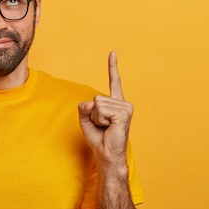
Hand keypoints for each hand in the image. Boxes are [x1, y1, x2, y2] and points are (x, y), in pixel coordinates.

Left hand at [78, 51, 132, 166]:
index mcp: (115, 103)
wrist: (106, 155)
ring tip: (106, 127)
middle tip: (102, 126)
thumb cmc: (98, 139)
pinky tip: (109, 128)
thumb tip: (91, 103)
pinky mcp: (124, 114)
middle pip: (95, 98)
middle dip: (92, 114)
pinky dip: (100, 120)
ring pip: (97, 104)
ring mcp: (125, 108)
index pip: (114, 81)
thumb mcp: (85, 119)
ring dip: (96, 118)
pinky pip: (100, 110)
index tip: (112, 52)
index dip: (112, 66)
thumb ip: (84, 106)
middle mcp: (122, 103)